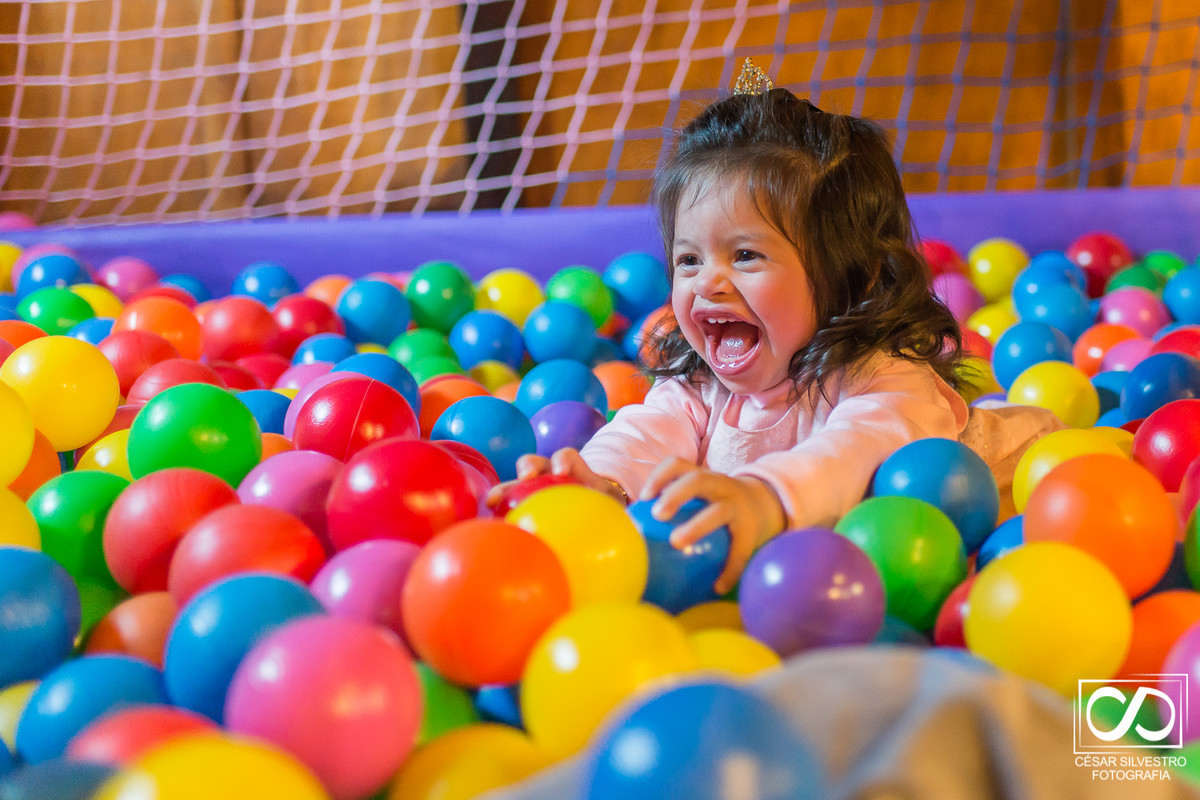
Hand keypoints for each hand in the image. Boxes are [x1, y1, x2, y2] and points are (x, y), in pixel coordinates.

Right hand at [485, 448, 626, 510]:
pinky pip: (510, 502)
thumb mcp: (610, 505)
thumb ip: (614, 509)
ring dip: (507, 487)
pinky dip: (500, 508)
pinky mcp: (526, 502)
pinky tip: (490, 520)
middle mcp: (550, 476)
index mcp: (574, 473)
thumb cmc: (602, 507)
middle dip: (528, 466)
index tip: (562, 471)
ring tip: (495, 499)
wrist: (595, 513)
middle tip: (526, 476)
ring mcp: (535, 488)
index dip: (563, 461)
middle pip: (536, 463)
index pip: (566, 458)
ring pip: (516, 483)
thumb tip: (636, 529)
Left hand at [641, 457, 785, 593]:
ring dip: (696, 526)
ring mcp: (737, 505)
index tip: (645, 497)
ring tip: (676, 543)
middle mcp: (720, 485)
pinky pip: (741, 550)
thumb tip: (634, 533)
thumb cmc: (716, 503)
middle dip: (675, 494)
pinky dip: (730, 569)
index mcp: (702, 477)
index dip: (660, 476)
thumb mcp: (701, 495)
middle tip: (657, 515)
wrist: (764, 504)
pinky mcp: (752, 528)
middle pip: (697, 479)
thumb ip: (676, 506)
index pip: (678, 465)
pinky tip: (718, 587)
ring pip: (718, 511)